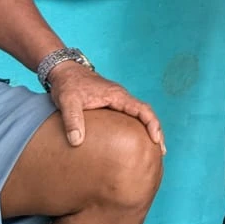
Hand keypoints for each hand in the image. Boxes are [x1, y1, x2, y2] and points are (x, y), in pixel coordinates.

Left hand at [47, 62, 165, 151]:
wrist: (64, 72)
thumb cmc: (68, 84)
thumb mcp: (68, 101)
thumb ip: (72, 120)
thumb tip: (77, 142)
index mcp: (117, 95)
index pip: (142, 109)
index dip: (152, 124)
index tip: (156, 140)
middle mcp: (121, 98)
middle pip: (146, 114)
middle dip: (156, 131)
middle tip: (160, 151)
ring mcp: (117, 101)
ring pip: (139, 115)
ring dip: (147, 130)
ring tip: (152, 149)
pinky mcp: (111, 105)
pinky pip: (129, 117)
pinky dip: (136, 128)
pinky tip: (133, 140)